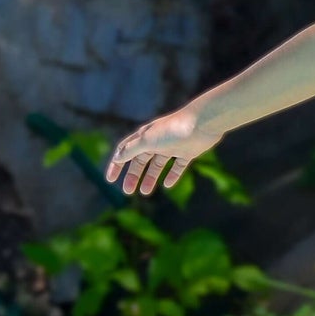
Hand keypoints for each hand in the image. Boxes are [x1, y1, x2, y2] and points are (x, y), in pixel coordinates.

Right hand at [106, 105, 223, 195]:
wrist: (203, 123)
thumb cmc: (173, 129)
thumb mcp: (147, 141)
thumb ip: (132, 150)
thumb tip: (117, 158)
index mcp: (144, 136)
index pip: (125, 151)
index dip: (117, 165)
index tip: (110, 180)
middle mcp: (157, 140)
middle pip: (141, 160)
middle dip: (133, 175)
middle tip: (128, 192)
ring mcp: (173, 146)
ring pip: (158, 165)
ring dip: (150, 178)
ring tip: (144, 192)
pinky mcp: (188, 151)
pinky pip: (178, 166)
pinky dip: (172, 175)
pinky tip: (168, 186)